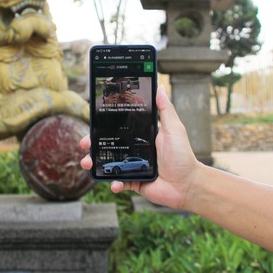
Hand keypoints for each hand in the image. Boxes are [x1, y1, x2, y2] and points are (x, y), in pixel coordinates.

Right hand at [80, 84, 202, 209]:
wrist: (188, 185)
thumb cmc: (183, 156)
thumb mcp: (174, 129)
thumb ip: (165, 109)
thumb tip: (159, 87)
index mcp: (142, 136)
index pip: (119, 128)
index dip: (103, 126)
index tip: (92, 123)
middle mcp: (135, 150)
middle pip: (109, 145)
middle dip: (93, 145)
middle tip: (84, 144)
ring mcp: (133, 166)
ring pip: (109, 164)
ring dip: (96, 164)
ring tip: (87, 163)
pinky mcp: (135, 182)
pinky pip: (120, 182)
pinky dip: (114, 183)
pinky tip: (114, 183)